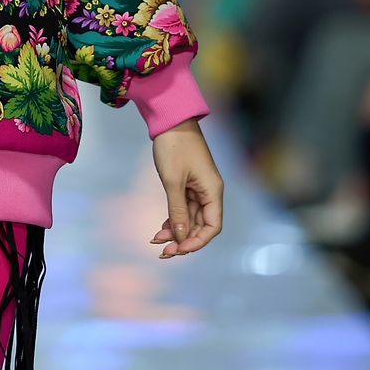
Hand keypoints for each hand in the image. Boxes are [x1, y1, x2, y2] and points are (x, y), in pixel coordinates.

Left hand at [150, 118, 222, 257]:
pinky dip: (174, 218)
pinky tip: (161, 228)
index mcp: (213, 191)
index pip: (212, 227)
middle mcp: (209, 192)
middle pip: (201, 225)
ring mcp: (199, 188)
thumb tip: (180, 237)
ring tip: (157, 240)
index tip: (178, 249)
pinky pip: (184, 208)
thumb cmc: (174, 147)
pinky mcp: (188, 184)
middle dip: (183, 239)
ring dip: (176, 230)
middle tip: (163, 250)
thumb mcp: (173, 181)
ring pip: (191, 218)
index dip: (197, 242)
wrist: (170, 119)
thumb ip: (177, 210)